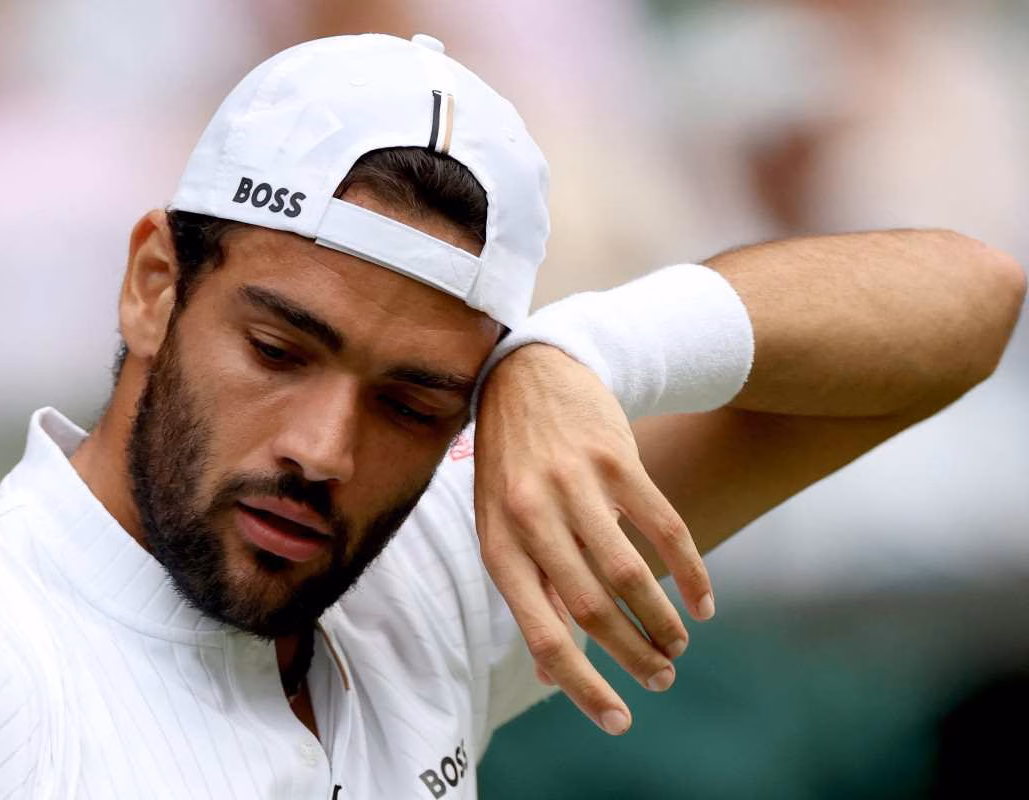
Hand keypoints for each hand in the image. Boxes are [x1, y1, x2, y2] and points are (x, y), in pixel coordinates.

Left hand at [474, 344, 714, 734]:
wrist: (528, 374)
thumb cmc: (512, 466)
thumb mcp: (500, 527)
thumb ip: (530, 594)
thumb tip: (551, 676)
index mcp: (498, 546)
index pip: (541, 634)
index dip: (582, 686)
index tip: (619, 722)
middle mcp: (531, 518)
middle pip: (593, 610)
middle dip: (635, 657)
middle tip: (662, 679)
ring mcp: (575, 486)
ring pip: (630, 574)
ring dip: (663, 621)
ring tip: (679, 646)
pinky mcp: (617, 461)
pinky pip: (665, 528)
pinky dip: (691, 572)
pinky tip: (703, 602)